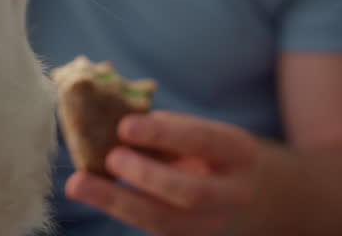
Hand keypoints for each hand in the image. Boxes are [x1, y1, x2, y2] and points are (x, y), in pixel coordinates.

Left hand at [65, 110, 258, 235]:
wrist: (262, 201)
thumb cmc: (220, 157)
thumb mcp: (210, 136)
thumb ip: (171, 130)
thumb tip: (115, 118)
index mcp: (239, 153)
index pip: (203, 141)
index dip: (163, 134)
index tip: (125, 126)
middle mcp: (233, 193)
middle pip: (190, 192)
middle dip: (145, 175)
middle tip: (110, 158)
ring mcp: (214, 225)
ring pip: (165, 222)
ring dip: (118, 201)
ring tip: (79, 184)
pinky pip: (154, 230)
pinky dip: (120, 210)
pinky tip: (94, 195)